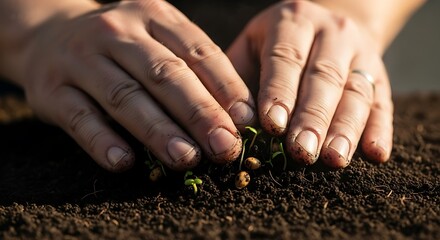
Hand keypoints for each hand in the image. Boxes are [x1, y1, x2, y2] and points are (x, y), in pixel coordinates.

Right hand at [17, 0, 255, 171]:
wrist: (47, 35)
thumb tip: (238, 116)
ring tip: (186, 159)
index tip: (246, 121)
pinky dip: (102, 141)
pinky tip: (125, 161)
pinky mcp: (51, 89)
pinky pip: (79, 117)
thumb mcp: (157, 41)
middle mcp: (117, 31)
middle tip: (224, 147)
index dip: (225, 86)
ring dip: (158, 131)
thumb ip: (193, 70)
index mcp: (153, 16)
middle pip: (164, 74)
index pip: (197, 51)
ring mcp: (80, 58)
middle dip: (198, 113)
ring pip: (125, 97)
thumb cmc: (120, 47)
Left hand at [227, 1, 392, 167]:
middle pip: (324, 77)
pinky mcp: (379, 75)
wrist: (324, 28)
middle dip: (312, 118)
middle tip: (302, 152)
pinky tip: (376, 154)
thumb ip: (239, 81)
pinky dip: (380, 130)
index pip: (286, 58)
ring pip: (356, 92)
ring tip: (334, 159)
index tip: (273, 127)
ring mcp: (361, 52)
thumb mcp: (251, 49)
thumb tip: (233, 126)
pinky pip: (383, 102)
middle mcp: (332, 32)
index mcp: (293, 21)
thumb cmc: (274, 47)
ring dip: (346, 129)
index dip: (280, 93)